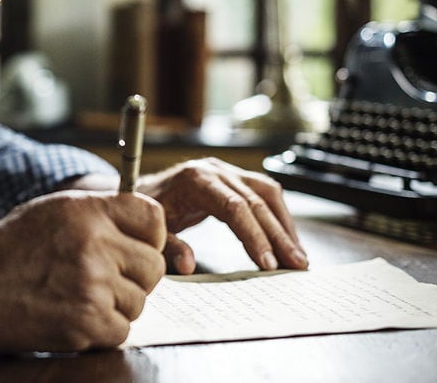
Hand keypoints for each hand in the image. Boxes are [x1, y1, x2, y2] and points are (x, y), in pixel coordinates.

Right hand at [0, 190, 165, 355]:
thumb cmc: (4, 251)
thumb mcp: (51, 212)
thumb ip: (99, 215)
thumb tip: (150, 229)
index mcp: (86, 210)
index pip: (152, 217)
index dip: (148, 236)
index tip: (134, 247)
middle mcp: (93, 244)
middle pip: (153, 265)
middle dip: (134, 276)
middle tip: (101, 279)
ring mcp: (91, 285)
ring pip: (139, 300)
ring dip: (115, 305)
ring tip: (74, 296)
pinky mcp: (86, 323)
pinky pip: (121, 329)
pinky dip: (101, 331)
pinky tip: (69, 316)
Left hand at [138, 157, 308, 274]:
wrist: (138, 189)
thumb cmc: (145, 209)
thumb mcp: (152, 229)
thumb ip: (169, 246)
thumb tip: (188, 265)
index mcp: (195, 179)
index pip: (234, 207)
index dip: (254, 235)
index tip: (268, 263)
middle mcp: (214, 170)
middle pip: (256, 201)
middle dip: (278, 236)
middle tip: (296, 265)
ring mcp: (226, 171)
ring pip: (266, 193)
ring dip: (285, 226)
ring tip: (299, 257)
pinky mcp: (233, 177)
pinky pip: (263, 193)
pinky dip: (278, 216)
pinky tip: (287, 239)